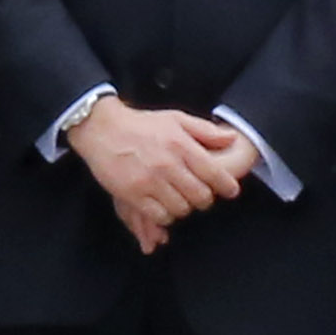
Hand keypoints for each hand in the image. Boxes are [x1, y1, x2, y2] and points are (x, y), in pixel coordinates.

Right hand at [68, 96, 246, 252]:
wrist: (102, 129)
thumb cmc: (141, 124)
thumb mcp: (176, 119)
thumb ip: (205, 130)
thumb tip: (232, 138)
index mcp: (180, 145)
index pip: (214, 173)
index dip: (227, 186)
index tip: (231, 191)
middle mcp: (167, 164)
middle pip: (200, 196)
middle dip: (204, 199)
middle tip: (200, 195)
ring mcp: (150, 181)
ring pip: (181, 209)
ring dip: (184, 207)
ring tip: (179, 198)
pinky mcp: (133, 194)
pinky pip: (159, 215)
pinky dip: (165, 215)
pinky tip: (163, 205)